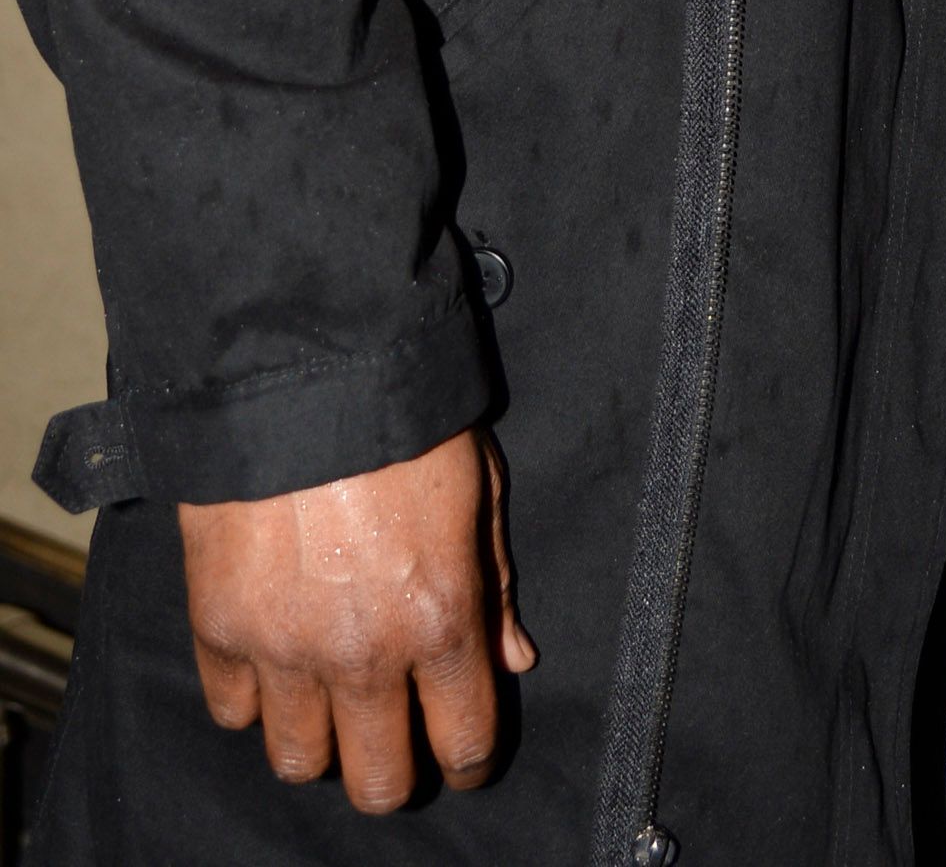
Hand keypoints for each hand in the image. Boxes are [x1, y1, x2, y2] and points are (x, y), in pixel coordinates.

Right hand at [178, 427, 536, 810]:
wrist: (301, 375)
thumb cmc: (404, 421)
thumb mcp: (479, 487)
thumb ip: (494, 581)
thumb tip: (512, 657)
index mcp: (440, 617)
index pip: (463, 741)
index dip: (468, 761)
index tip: (462, 756)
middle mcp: (363, 653)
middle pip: (377, 782)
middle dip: (394, 772)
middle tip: (393, 741)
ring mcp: (284, 649)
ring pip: (298, 762)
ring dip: (319, 743)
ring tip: (330, 704)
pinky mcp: (221, 627)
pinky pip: (232, 711)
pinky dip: (253, 699)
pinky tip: (274, 663)